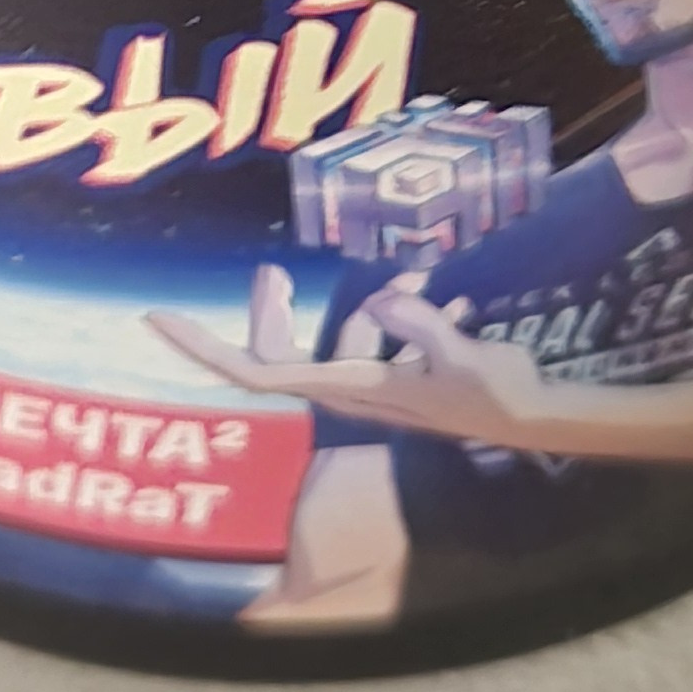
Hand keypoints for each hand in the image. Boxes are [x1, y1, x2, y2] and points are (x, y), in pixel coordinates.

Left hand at [154, 273, 554, 449]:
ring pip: (344, 329)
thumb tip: (385, 301)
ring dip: (374, 297)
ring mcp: (372, 379)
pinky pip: (383, 329)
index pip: (257, 370)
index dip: (204, 348)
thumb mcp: (463, 359)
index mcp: (350, 386)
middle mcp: (349, 386)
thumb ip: (421, 330)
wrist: (534, 420)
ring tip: (421, 273)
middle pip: (281, 348)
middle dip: (272, 308)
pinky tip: (441, 287)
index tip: (158, 320)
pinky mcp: (399, 370)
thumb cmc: (498, 394)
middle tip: (269, 271)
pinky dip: (404, 307)